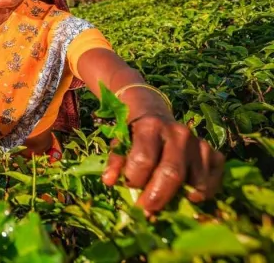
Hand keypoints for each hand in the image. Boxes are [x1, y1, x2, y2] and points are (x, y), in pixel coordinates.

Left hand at [102, 114, 224, 214]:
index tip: (130, 187)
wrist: (154, 115)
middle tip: (147, 209)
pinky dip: (204, 193)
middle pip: (172, 173)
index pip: (144, 160)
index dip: (134, 179)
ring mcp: (199, 143)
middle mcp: (178, 133)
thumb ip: (115, 162)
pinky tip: (188, 193)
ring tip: (167, 198)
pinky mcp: (215, 153)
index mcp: (150, 127)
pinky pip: (214, 180)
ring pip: (196, 181)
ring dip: (181, 196)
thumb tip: (109, 181)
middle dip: (158, 197)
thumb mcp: (120, 142)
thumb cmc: (134, 135)